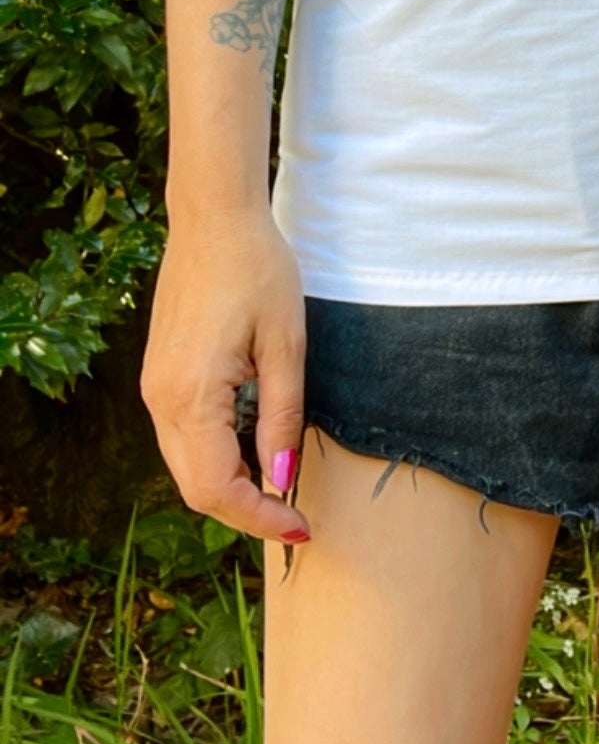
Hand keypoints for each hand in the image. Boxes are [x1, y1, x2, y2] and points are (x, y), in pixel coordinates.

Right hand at [140, 207, 311, 547]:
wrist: (214, 218)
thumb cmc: (257, 270)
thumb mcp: (286, 345)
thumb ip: (282, 416)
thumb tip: (281, 479)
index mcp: (192, 395)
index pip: (218, 489)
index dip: (259, 518)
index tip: (300, 525)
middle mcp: (161, 399)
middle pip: (195, 487)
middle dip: (244, 509)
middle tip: (294, 513)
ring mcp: (153, 388)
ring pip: (185, 465)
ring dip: (228, 484)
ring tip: (278, 482)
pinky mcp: (158, 375)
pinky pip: (180, 436)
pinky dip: (214, 455)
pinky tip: (252, 444)